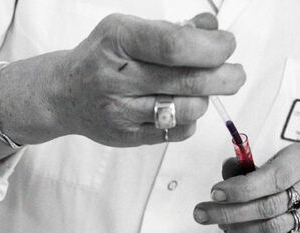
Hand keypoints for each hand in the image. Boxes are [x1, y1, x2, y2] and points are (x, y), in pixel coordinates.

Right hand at [50, 12, 244, 146]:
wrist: (64, 93)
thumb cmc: (102, 58)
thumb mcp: (129, 29)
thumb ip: (171, 30)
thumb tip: (212, 29)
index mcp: (118, 40)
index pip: (175, 46)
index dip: (211, 47)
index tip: (226, 46)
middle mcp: (116, 77)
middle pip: (187, 81)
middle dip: (224, 77)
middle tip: (235, 74)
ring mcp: (121, 110)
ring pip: (186, 109)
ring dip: (205, 99)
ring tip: (203, 90)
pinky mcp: (127, 136)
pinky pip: (175, 132)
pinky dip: (189, 120)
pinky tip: (182, 108)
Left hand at [192, 144, 299, 232]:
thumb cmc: (293, 173)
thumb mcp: (273, 159)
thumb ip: (246, 166)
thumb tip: (227, 168)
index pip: (273, 178)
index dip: (241, 189)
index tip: (214, 193)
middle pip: (269, 206)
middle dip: (229, 212)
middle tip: (202, 214)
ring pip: (273, 228)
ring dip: (240, 228)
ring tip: (221, 223)